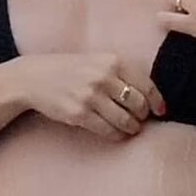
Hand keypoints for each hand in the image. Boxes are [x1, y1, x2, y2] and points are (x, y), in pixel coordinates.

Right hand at [16, 52, 164, 139]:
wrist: (34, 77)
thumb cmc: (69, 69)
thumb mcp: (97, 61)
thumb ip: (120, 73)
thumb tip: (148, 97)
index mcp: (112, 61)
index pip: (146, 85)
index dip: (157, 102)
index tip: (161, 111)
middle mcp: (104, 77)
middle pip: (138, 104)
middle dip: (143, 116)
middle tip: (141, 120)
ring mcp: (91, 96)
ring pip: (125, 120)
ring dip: (132, 128)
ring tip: (131, 129)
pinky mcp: (79, 113)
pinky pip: (107, 130)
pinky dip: (117, 135)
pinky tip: (117, 134)